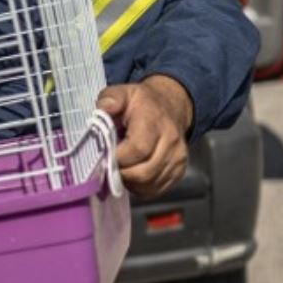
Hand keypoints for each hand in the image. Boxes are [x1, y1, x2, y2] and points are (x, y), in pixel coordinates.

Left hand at [96, 76, 193, 197]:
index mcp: (155, 122)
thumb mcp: (123, 92)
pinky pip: (154, 189)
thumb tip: (104, 109)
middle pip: (143, 172)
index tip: (104, 155)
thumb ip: (111, 98)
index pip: (137, 149)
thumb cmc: (141, 103)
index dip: (117, 158)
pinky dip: (138, 187)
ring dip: (128, 181)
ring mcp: (178, 159)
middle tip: (107, 166)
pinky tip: (131, 173)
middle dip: (120, 173)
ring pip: (148, 184)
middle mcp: (171, 142)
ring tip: (118, 168)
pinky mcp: (179, 172)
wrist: (170, 107)